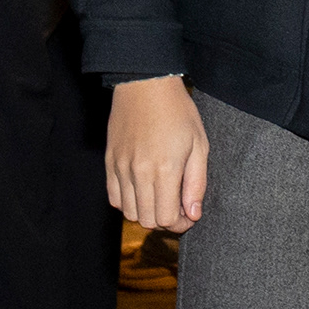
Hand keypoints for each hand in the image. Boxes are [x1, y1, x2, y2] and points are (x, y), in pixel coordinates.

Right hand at [108, 75, 209, 232]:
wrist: (145, 85)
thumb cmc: (177, 112)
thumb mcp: (199, 145)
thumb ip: (196, 183)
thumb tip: (193, 214)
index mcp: (165, 170)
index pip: (167, 218)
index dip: (181, 224)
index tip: (189, 215)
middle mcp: (139, 173)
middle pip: (147, 220)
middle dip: (165, 221)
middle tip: (177, 208)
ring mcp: (121, 168)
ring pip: (129, 213)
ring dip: (146, 213)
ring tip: (160, 198)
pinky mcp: (109, 162)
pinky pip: (114, 198)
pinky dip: (128, 202)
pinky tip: (142, 191)